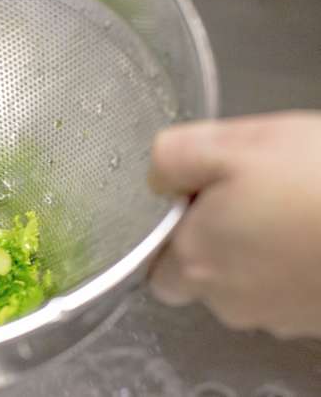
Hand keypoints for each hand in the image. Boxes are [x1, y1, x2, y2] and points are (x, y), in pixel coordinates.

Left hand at [148, 111, 320, 338]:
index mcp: (196, 262)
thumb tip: (157, 180)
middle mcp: (231, 302)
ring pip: (249, 286)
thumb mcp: (232, 143)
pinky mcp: (317, 319)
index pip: (157, 266)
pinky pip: (289, 291)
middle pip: (204, 277)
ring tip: (291, 207)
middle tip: (250, 196)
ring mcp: (280, 317)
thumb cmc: (315, 178)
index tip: (200, 199)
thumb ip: (172, 159)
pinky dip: (295, 265)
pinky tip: (314, 229)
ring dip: (260, 252)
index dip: (174, 232)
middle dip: (217, 241)